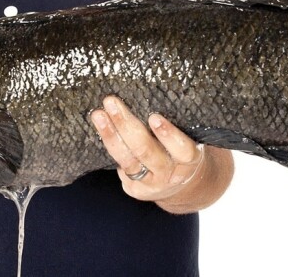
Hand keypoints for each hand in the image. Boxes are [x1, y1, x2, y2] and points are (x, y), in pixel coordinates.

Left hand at [90, 95, 206, 203]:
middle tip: (112, 102)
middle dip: (125, 125)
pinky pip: (119, 166)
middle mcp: (169, 174)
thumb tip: (146, 96)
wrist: (184, 187)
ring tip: (98, 115)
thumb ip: (175, 127)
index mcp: (189, 160)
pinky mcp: (135, 190)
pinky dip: (109, 146)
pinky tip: (100, 128)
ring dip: (110, 135)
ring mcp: (151, 184)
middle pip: (146, 151)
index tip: (154, 117)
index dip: (168, 134)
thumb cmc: (183, 153)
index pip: (181, 148)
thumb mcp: (189, 141)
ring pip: (127, 160)